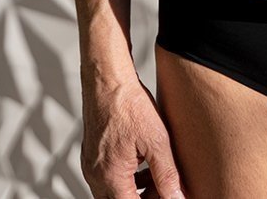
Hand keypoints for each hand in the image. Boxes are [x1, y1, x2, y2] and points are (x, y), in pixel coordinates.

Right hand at [81, 73, 184, 198]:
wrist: (107, 79)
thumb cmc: (128, 104)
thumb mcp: (156, 141)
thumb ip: (167, 174)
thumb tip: (177, 197)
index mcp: (109, 176)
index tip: (168, 197)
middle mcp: (95, 175)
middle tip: (165, 190)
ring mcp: (90, 165)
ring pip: (113, 192)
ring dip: (136, 191)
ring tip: (159, 179)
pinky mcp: (91, 155)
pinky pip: (107, 178)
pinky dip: (126, 179)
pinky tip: (144, 166)